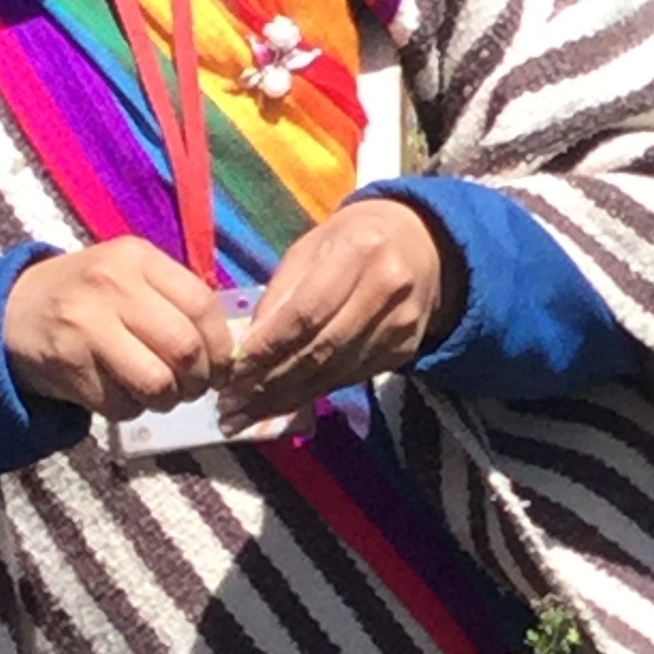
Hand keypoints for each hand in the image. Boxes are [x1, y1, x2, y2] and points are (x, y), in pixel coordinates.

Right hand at [2, 236, 234, 418]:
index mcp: (136, 258)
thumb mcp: (129, 276)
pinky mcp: (69, 364)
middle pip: (185, 348)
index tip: (219, 366)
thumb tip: (227, 351)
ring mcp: (86, 325)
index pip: (202, 305)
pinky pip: (122, 404)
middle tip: (192, 387)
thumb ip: (176, 300)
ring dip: (167, 400)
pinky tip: (122, 394)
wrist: (13, 312)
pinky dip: (132, 409)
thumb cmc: (88, 296)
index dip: (220, 346)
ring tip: (159, 394)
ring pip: (157, 383)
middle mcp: (112, 286)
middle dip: (199, 380)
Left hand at [217, 196, 462, 427]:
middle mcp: (386, 289)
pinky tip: (284, 403)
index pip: (306, 312)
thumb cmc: (351, 241)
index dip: (268, 346)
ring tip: (250, 412)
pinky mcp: (405, 350)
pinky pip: (350, 378)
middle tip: (234, 404)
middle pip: (321, 349)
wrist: (420, 245)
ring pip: (335, 372)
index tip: (233, 370)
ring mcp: (401, 324)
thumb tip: (248, 347)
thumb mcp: (311, 249)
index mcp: (358, 251)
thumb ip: (281, 294)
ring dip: (288, 396)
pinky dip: (314, 394)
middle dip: (272, 380)